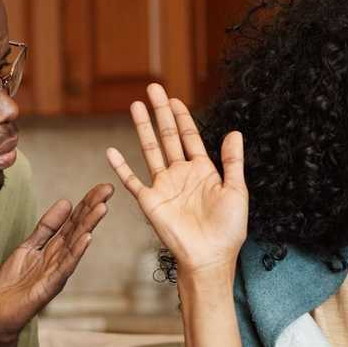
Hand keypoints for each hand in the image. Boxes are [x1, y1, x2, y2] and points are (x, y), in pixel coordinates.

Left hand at [0, 183, 113, 345]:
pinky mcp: (50, 286)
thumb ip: (46, 226)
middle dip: (93, 208)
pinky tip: (87, 238)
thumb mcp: (28, 246)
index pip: (73, 221)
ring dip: (89, 225)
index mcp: (55, 247)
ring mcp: (57, 272)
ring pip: (76, 244)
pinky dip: (77, 251)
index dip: (86, 202)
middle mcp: (60, 258)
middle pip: (78, 228)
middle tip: (108, 189)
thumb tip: (66, 202)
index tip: (102, 187)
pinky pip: (65, 266)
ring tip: (102, 207)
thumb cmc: (14, 282)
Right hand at [106, 83, 247, 277]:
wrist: (210, 257)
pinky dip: (121, 167)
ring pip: (150, 150)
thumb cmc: (228, 230)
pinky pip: (132, 181)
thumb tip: (235, 132)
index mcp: (202, 171)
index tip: (174, 98)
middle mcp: (181, 174)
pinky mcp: (150, 202)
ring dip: (143, 128)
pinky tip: (111, 151)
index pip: (189, 137)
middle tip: (153, 89)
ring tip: (135, 105)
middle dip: (160, 112)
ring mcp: (164, 186)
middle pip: (168, 136)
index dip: (182, 117)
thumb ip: (233, 161)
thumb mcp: (236, 191)